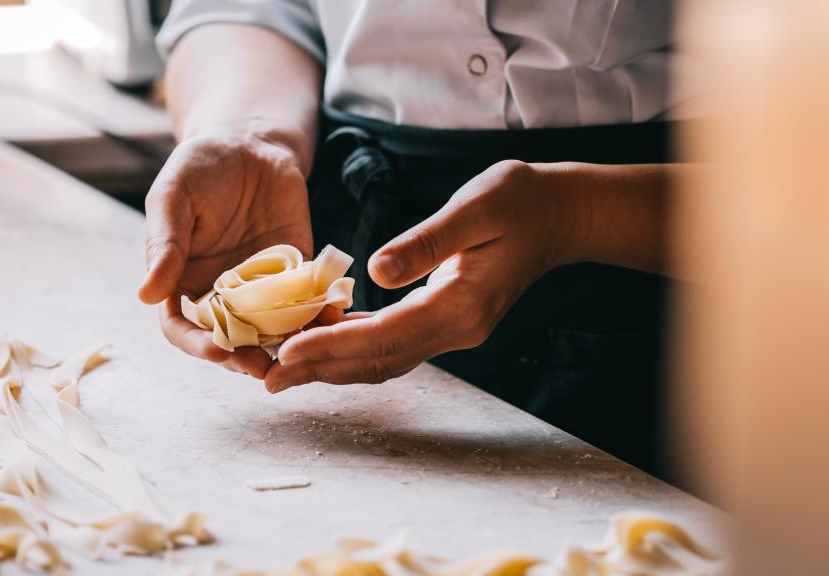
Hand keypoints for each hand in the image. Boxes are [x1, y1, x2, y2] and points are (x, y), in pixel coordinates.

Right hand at [139, 134, 312, 377]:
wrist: (252, 142)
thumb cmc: (201, 166)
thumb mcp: (173, 197)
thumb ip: (164, 244)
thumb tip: (145, 294)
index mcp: (184, 281)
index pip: (183, 329)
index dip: (198, 346)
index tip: (218, 352)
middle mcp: (223, 293)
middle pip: (230, 341)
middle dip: (244, 359)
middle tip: (263, 367)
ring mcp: (262, 286)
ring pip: (271, 330)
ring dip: (285, 346)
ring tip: (301, 354)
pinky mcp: (298, 272)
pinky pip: (308, 301)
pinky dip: (320, 313)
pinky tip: (332, 316)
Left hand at [265, 160, 580, 392]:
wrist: (560, 215)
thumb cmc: (520, 200)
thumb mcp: (475, 207)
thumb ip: (426, 241)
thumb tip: (375, 271)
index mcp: (462, 304)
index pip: (386, 335)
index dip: (333, 345)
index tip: (288, 352)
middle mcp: (457, 329)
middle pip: (379, 361)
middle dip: (321, 369)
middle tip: (268, 377)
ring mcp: (454, 330)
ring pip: (384, 360)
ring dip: (334, 367)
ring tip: (284, 370)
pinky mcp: (447, 321)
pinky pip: (394, 345)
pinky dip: (355, 347)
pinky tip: (324, 340)